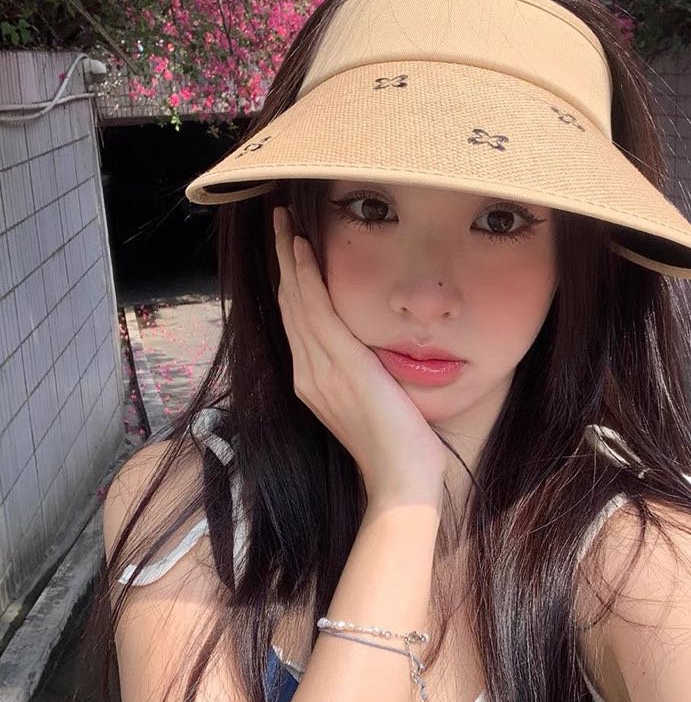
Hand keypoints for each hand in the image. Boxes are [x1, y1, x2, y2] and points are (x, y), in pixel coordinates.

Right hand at [272, 207, 446, 508]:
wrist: (400, 480)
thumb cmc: (395, 445)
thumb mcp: (371, 402)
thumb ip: (360, 374)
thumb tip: (368, 350)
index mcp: (313, 381)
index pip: (297, 321)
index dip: (290, 282)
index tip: (290, 249)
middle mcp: (306, 372)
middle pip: (288, 305)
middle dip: (283, 260)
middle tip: (279, 221)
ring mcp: (318, 369)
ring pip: (296, 301)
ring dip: (289, 257)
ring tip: (284, 222)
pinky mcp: (340, 365)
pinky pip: (316, 310)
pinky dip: (306, 277)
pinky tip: (302, 248)